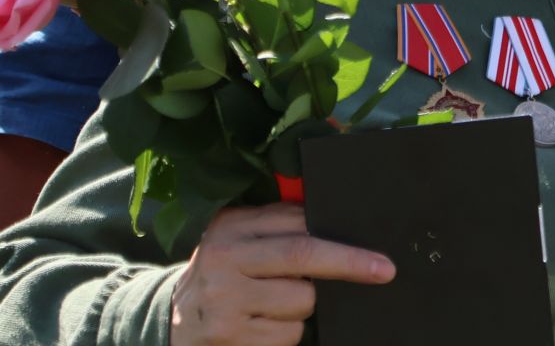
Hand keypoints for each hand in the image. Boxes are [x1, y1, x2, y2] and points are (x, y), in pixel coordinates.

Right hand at [169, 203, 393, 345]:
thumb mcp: (239, 237)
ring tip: (277, 302)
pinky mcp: (229, 337)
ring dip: (305, 307)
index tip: (376, 250)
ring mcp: (225, 302)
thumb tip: (336, 220)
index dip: (340, 238)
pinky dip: (288, 332)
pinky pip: (286, 335)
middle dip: (349, 264)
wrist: (171, 319)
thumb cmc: (222, 272)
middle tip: (383, 270)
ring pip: (301, 302)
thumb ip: (278, 225)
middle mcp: (224, 260)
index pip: (298, 225)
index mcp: (231, 227)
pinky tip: (265, 325)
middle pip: (304, 257)